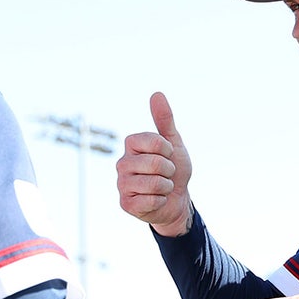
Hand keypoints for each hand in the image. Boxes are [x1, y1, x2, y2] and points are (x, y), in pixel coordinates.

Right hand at [116, 92, 193, 236]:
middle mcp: (122, 162)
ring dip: (166, 187)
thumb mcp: (173, 143)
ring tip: (161, 187)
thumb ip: (164, 120)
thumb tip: (157, 94)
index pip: (155, 141)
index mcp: (130, 144)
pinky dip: (160, 201)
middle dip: (169, 171)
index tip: (168, 155)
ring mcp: (121, 184)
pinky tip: (155, 201)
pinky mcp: (125, 204)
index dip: (168, 150)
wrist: (176, 200)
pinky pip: (151, 201)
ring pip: (154, 184)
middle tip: (166, 174)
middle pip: (156, 164)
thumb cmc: (173, 170)